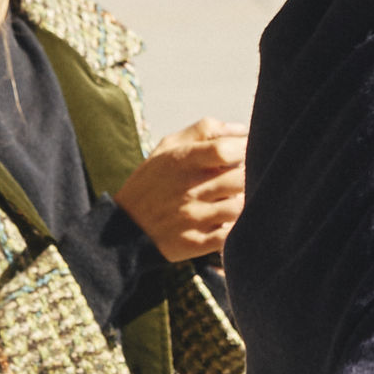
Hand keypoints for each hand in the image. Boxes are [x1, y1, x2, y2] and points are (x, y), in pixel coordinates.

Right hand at [117, 117, 246, 261]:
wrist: (123, 229)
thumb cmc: (151, 183)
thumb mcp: (167, 148)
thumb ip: (204, 131)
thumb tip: (241, 129)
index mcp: (181, 162)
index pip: (224, 150)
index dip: (245, 149)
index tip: (249, 151)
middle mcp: (187, 190)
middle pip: (239, 179)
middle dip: (250, 176)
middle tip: (248, 177)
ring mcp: (191, 218)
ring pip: (239, 207)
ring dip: (246, 202)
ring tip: (239, 198)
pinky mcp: (194, 243)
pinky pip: (230, 236)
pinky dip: (238, 228)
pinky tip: (233, 221)